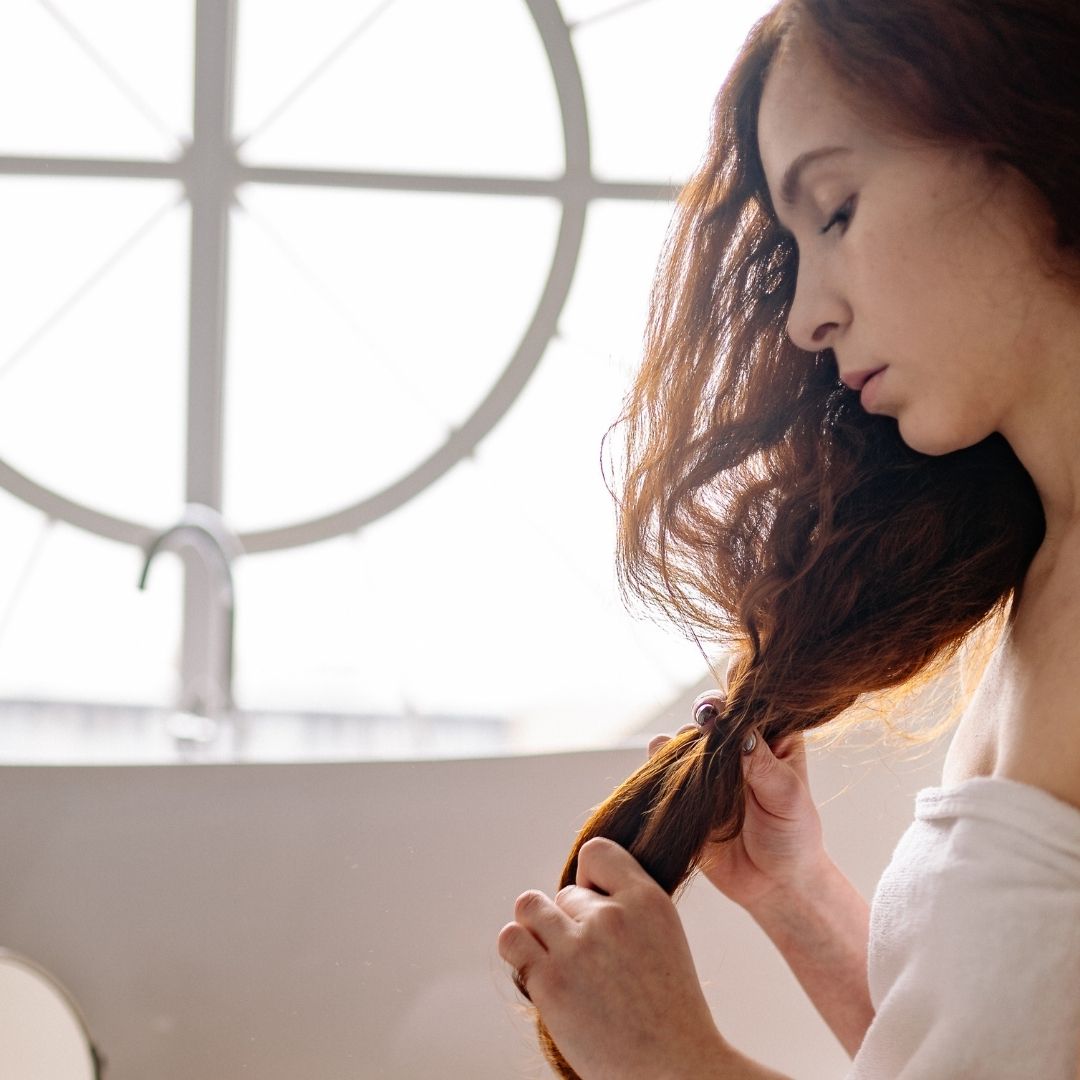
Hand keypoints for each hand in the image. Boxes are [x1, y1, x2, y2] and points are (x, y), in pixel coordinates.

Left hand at [497, 836, 728, 1079]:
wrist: (674, 1070)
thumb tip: (575, 891)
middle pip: (564, 893)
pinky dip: (519, 951)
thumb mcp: (663, 936)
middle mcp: (612, 916)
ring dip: (538, 931)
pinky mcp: (551, 982)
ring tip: (556, 960)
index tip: (594, 907)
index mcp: (648, 900)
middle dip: (570, 923)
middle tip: (588, 964)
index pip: (596, 853)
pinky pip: (512, 940)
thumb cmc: (668, 1011)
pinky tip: (538, 974)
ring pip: (529, 907)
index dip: (588, 879)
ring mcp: (579, 948)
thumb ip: (627, 906)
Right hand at [648, 692, 828, 913]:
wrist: (774, 886)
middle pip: (712, 711)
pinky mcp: (684, 789)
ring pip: (684, 735)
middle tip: (705, 729)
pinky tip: (672, 777)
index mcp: (772, 734)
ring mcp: (709, 766)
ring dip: (684, 742)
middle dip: (706, 716)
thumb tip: (735, 728)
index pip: (751, 699)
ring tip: (694, 762)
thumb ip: (761, 762)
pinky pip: (662, 766)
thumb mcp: (787, 796)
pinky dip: (661, 764)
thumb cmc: (794, 836)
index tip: (726, 707)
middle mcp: (737, 743)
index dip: (737, 695)